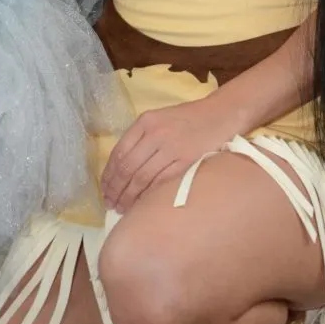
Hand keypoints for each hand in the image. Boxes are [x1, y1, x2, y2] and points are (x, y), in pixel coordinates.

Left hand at [101, 98, 233, 213]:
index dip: (109, 175)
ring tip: (122, 208)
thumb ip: (141, 138)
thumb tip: (121, 168)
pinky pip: (161, 182)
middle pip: (128, 167)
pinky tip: (143, 205)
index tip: (105, 190)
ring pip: (142, 177)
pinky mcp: (186, 161)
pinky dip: (149, 196)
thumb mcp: (159, 119)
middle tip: (110, 204)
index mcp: (145, 122)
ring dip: (129, 196)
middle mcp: (155, 134)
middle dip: (116, 189)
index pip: (119, 152)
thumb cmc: (188, 119)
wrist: (220, 115)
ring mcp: (171, 148)